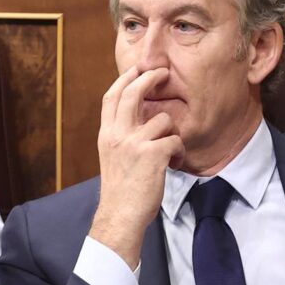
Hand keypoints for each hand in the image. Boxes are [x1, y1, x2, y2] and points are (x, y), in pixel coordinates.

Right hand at [87, 67, 184, 269]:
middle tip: (164, 73)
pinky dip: (178, 151)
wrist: (120, 215)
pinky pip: (175, 139)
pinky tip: (173, 164)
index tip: (136, 69)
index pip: (111, 96)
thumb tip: (136, 119)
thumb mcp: (112, 157)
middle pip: (133, 92)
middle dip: (150, 77)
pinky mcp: (152, 154)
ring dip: (172, 133)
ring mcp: (134, 143)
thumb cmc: (120, 191)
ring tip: (169, 152)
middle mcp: (117, 134)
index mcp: (106, 134)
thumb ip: (120, 137)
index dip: (125, 78)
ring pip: (163, 119)